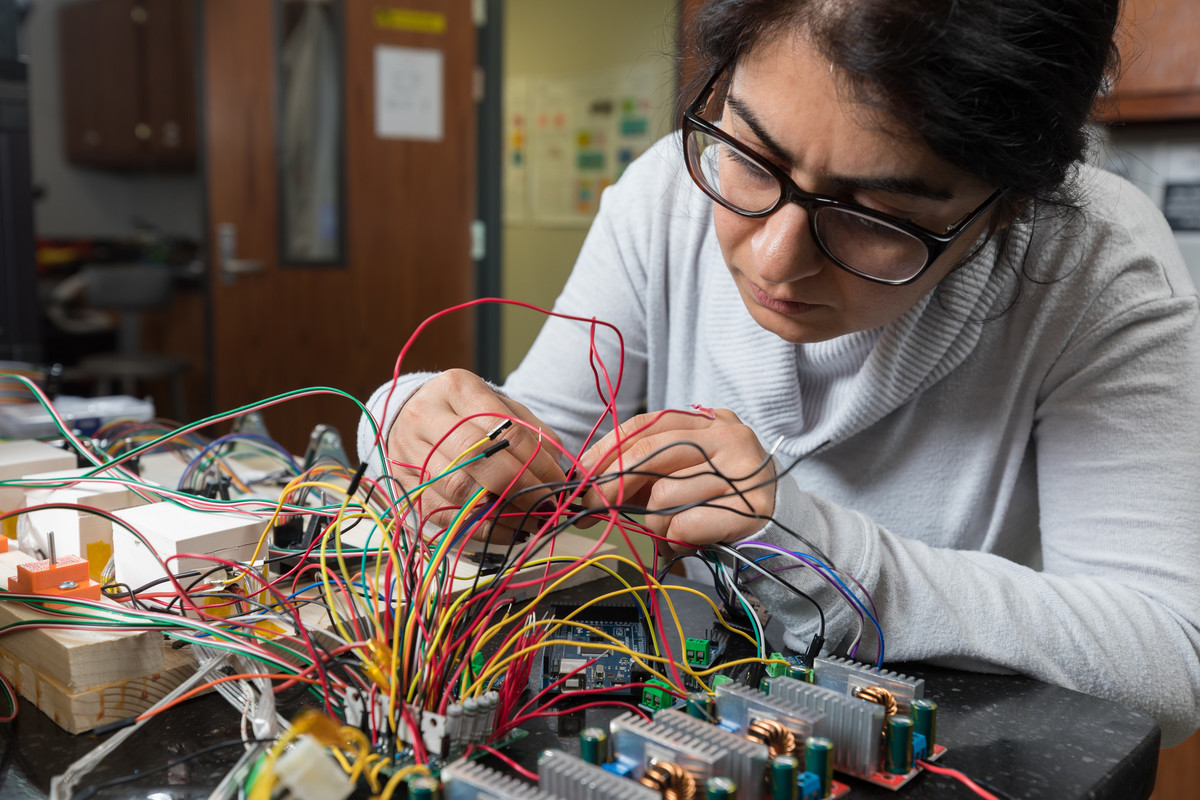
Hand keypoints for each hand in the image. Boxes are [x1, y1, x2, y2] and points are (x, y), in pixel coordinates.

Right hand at [386, 369, 567, 539]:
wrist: (412, 416)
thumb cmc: (468, 413)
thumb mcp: (501, 406)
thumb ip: (531, 431)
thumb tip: (560, 470)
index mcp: (456, 387)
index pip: (503, 428)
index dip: (536, 461)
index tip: (559, 483)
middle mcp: (425, 415)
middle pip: (476, 456)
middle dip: (519, 486)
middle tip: (546, 505)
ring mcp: (407, 450)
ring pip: (457, 488)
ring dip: (500, 512)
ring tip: (529, 520)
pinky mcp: (402, 483)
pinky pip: (442, 513)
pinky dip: (478, 527)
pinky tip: (506, 530)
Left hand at [578, 408, 775, 551]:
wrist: (785, 529)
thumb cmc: (724, 501)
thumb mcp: (688, 473)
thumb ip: (648, 469)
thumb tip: (591, 483)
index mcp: (709, 421)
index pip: (646, 425)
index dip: (607, 449)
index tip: (582, 473)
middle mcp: (728, 438)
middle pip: (650, 454)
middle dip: (613, 484)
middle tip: (592, 508)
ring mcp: (743, 471)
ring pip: (663, 495)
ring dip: (654, 523)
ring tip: (671, 530)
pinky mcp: (751, 508)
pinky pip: (684, 524)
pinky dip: (676, 539)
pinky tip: (688, 540)